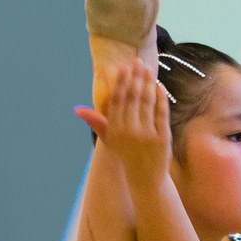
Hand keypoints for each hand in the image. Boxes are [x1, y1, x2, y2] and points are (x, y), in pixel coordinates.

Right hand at [76, 57, 173, 183]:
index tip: (124, 67)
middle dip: (135, 77)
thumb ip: (96, 122)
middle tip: (138, 61)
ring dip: (148, 83)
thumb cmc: (126, 155)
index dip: (121, 82)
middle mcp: (129, 131)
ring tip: (149, 69)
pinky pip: (161, 113)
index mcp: (115, 130)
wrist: (145, 179)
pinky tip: (159, 86)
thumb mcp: (109, 139)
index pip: (117, 101)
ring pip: (147, 102)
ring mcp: (147, 134)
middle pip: (133, 98)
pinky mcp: (162, 138)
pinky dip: (161, 98)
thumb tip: (78, 109)